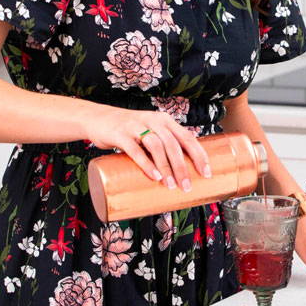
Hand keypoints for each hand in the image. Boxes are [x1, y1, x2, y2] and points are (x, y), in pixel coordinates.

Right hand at [85, 108, 211, 191]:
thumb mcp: (150, 132)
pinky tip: (154, 176)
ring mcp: (136, 126)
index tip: (207, 174)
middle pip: (173, 144)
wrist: (98, 119)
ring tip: (171, 185)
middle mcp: (153, 120)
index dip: (199, 155)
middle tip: (187, 186)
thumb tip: (182, 172)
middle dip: (183, 167)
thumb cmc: (129, 131)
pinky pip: (135, 150)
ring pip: (156, 146)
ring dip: (166, 167)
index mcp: (165, 121)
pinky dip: (146, 164)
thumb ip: (164, 146)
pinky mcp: (120, 134)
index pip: (187, 137)